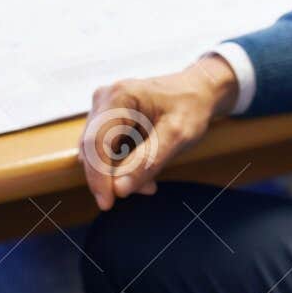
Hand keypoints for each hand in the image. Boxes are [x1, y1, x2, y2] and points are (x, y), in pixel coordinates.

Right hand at [79, 54, 238, 211]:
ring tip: (150, 180)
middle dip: (111, 177)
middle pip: (92, 149)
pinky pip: (105, 150)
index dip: (98, 176)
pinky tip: (144, 170)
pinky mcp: (107, 118)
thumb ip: (148, 161)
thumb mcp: (177, 136)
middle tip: (145, 189)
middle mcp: (104, 98)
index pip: (95, 143)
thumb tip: (119, 189)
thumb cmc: (191, 107)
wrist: (198, 89)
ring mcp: (103, 108)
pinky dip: (121, 165)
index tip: (107, 203)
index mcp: (119, 96)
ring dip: (118, 173)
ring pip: (97, 152)